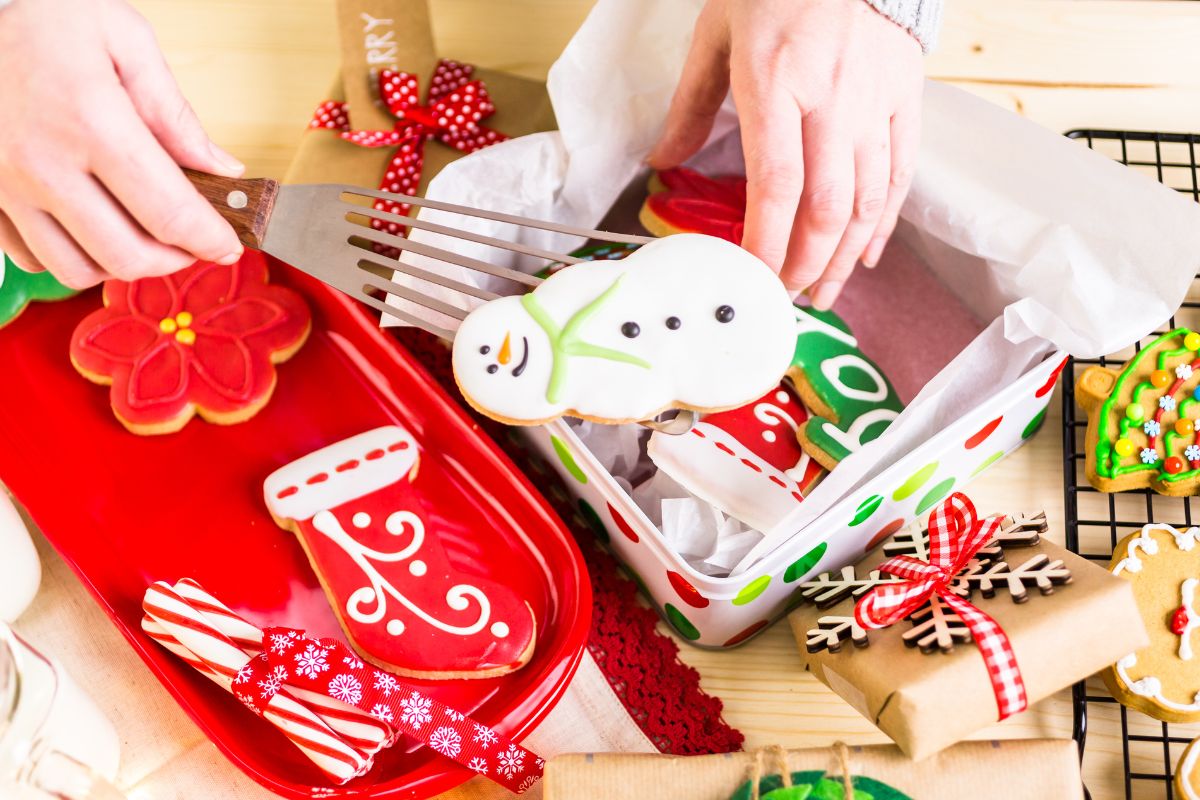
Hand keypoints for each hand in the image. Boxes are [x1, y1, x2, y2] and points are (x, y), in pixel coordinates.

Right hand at [0, 0, 243, 288]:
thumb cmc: (46, 15)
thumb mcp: (125, 39)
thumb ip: (175, 112)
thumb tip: (222, 169)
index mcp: (91, 121)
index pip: (169, 212)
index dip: (210, 240)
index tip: (229, 246)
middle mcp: (43, 163)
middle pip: (127, 256)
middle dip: (174, 260)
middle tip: (191, 241)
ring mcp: (5, 185)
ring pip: (78, 270)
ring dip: (123, 265)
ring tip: (145, 236)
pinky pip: (31, 259)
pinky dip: (73, 257)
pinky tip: (94, 228)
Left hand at [649, 0, 923, 308]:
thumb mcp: (716, 34)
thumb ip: (690, 105)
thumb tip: (662, 163)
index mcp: (775, 83)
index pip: (776, 184)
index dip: (766, 241)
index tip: (753, 279)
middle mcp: (831, 100)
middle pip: (826, 206)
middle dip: (804, 264)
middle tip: (783, 296)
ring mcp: (874, 102)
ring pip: (867, 200)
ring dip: (842, 258)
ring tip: (822, 292)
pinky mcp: (905, 98)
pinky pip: (899, 173)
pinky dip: (883, 222)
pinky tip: (865, 253)